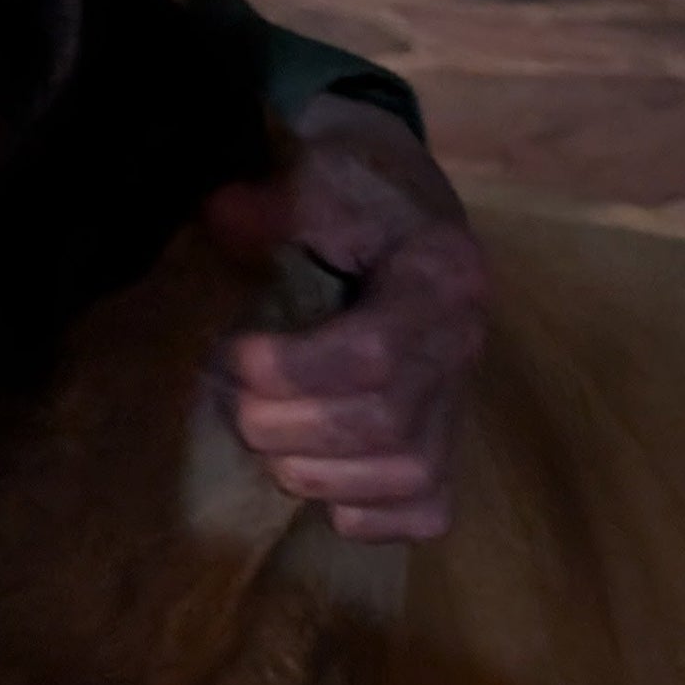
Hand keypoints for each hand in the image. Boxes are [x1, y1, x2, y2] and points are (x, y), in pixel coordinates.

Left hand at [204, 107, 488, 542]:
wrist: (392, 194)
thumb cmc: (349, 184)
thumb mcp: (314, 171)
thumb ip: (272, 200)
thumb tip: (220, 217)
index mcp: (442, 274)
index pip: (375, 353)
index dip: (292, 369)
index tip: (231, 353)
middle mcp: (464, 344)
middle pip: (386, 423)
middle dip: (289, 424)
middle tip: (229, 398)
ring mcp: (463, 398)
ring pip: (410, 475)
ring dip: (317, 472)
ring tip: (262, 436)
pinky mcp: (450, 439)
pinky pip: (428, 508)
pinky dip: (369, 513)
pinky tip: (317, 481)